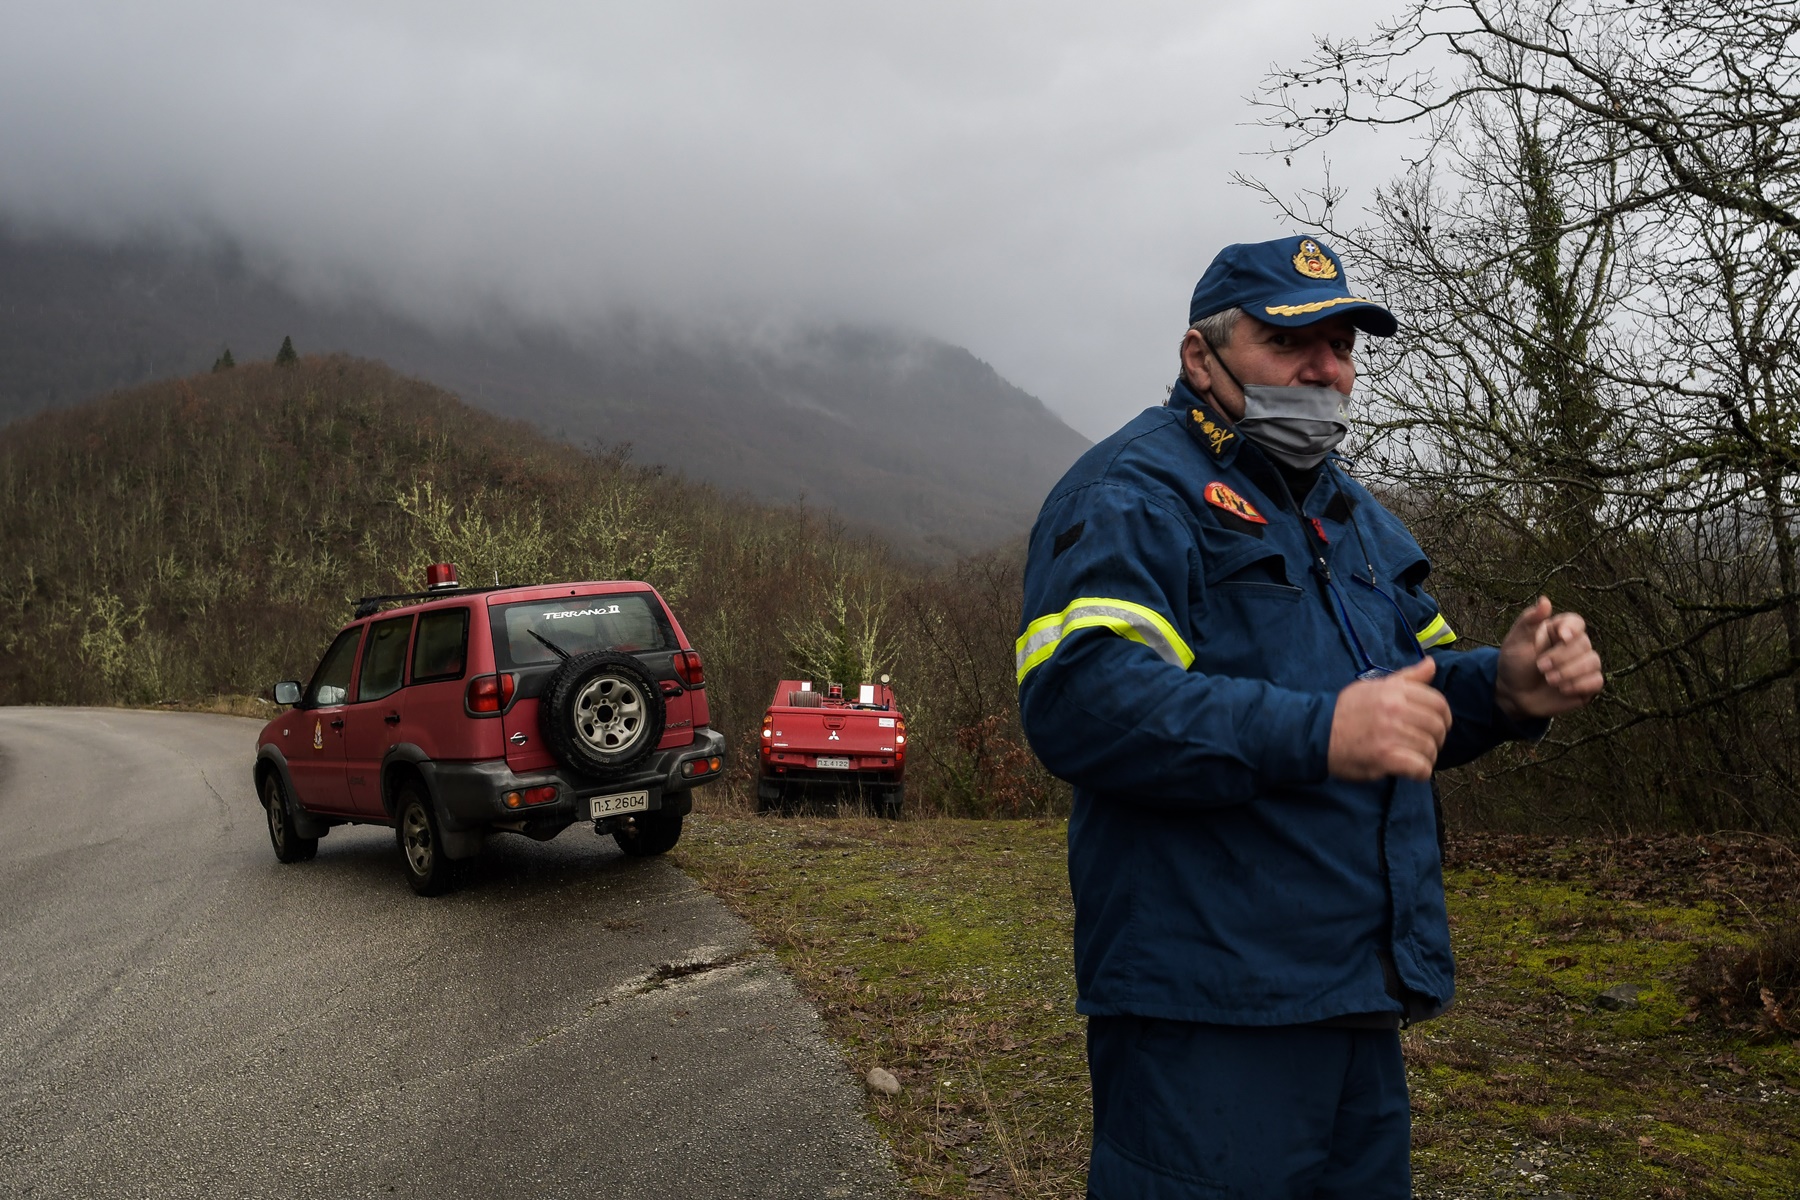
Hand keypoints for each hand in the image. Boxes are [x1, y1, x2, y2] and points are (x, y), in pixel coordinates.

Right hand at [1328, 658, 1452, 781]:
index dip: (1443, 718)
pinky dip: (1420, 772)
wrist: (1316, 733)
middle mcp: (1395, 710)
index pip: (1438, 703)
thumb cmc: (1346, 711)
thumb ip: (1406, 678)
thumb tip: (1431, 664)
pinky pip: (1420, 767)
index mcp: (1395, 691)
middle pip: (1437, 727)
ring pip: (1430, 749)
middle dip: (1436, 739)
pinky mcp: (1385, 757)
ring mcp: (1390, 734)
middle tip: (1424, 744)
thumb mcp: (1374, 686)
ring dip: (1426, 757)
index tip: (1436, 727)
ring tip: (1413, 758)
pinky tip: (1410, 770)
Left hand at [1494, 596, 1603, 719]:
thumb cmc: (1514, 664)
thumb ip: (1529, 621)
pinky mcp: (1586, 685)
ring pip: (1593, 662)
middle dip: (1562, 656)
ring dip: (1570, 671)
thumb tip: (1545, 600)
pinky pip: (1597, 681)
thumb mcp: (1516, 642)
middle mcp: (1573, 646)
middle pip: (1584, 643)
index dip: (1572, 628)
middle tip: (1540, 666)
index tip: (1562, 636)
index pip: (1576, 622)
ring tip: (1549, 680)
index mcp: (1558, 631)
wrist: (1513, 694)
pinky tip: (1562, 689)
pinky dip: (1580, 684)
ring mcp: (1581, 665)